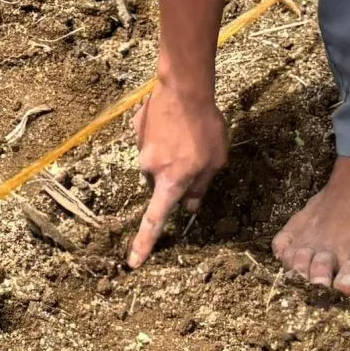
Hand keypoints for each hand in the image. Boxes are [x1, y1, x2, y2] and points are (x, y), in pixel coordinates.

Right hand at [128, 78, 226, 268]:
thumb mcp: (215, 162)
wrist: (184, 88)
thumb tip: (191, 205)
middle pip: (159, 182)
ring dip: (168, 153)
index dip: (145, 244)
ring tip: (187, 132)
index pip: (154, 220)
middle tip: (194, 156)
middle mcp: (149, 168)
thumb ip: (200, 187)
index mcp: (170, 182)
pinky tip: (173, 121)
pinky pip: (148, 139)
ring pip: (154, 159)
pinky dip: (160, 135)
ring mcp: (139, 146)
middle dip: (173, 175)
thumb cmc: (205, 127)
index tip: (133, 262)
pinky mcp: (135, 127)